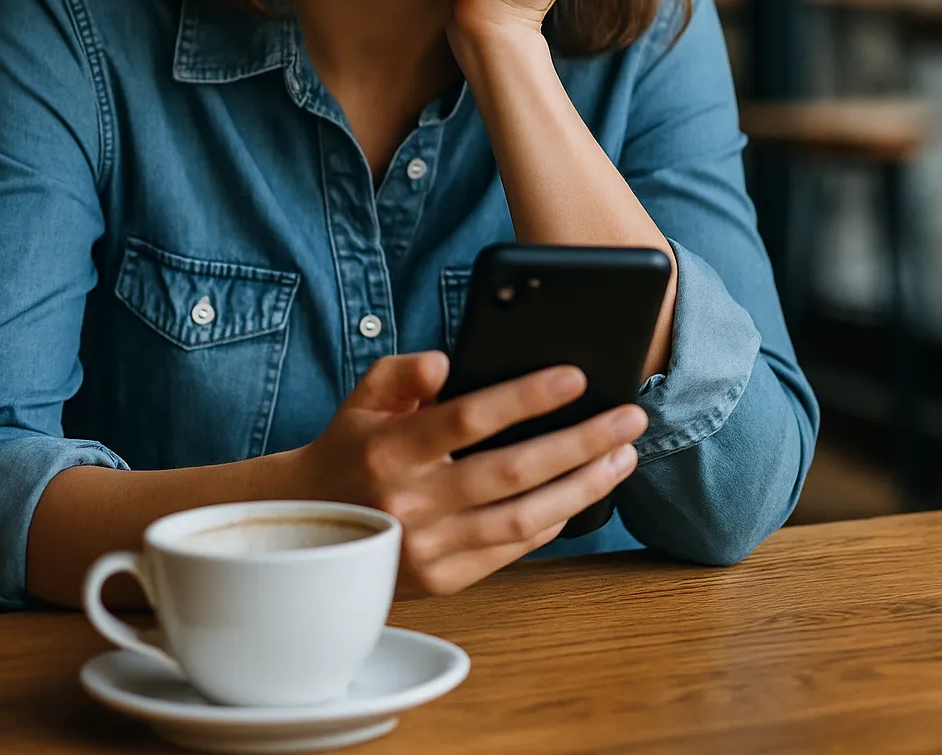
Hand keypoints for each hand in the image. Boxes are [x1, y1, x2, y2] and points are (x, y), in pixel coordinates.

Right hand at [290, 352, 646, 596]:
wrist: (311, 527)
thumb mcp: (363, 396)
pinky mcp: (445, 579)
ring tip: (624, 456)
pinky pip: (514, 549)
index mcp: (391, 450)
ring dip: (585, 486)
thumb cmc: (352, 447)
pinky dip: (554, 520)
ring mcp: (430, 548)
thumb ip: (403, 371)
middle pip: (514, 472)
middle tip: (630, 418)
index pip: (469, 418)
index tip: (576, 376)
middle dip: (582, 442)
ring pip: (525, 518)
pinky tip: (584, 492)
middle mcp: (412, 503)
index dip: (525, 397)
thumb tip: (446, 361)